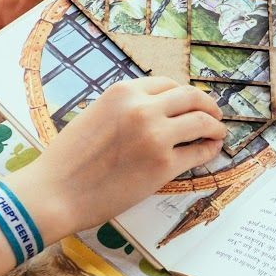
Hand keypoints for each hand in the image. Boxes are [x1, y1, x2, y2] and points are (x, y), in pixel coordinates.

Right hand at [11, 78, 225, 237]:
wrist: (55, 192)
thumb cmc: (69, 159)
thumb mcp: (95, 115)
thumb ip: (124, 109)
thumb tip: (154, 110)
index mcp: (123, 92)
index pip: (168, 84)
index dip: (184, 94)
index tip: (192, 102)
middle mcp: (143, 108)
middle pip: (192, 97)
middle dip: (209, 104)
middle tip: (216, 114)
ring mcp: (156, 136)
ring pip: (201, 122)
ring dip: (215, 126)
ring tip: (219, 132)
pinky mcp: (164, 166)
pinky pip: (198, 153)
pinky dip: (208, 150)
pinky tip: (209, 151)